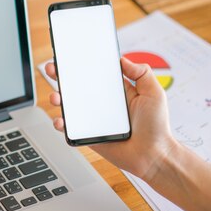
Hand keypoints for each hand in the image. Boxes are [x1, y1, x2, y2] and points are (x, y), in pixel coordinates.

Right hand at [46, 57, 179, 181]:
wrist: (153, 155)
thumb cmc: (157, 127)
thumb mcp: (155, 93)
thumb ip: (142, 73)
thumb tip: (124, 60)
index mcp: (114, 91)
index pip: (93, 74)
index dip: (80, 64)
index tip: (69, 55)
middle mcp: (100, 103)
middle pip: (75, 87)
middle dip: (60, 76)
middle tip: (53, 69)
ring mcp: (91, 118)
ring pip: (68, 106)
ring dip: (56, 98)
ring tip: (56, 97)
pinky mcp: (87, 134)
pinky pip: (69, 128)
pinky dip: (60, 123)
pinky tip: (61, 120)